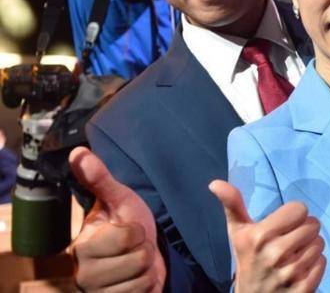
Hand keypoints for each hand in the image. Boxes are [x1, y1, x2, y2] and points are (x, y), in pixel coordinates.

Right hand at [69, 147, 165, 291]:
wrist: (143, 254)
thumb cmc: (129, 223)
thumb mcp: (119, 199)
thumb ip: (100, 179)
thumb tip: (78, 152)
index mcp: (83, 246)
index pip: (127, 236)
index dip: (137, 231)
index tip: (129, 229)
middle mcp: (84, 274)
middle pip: (138, 259)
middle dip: (145, 251)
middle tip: (135, 247)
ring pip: (142, 280)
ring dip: (148, 269)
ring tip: (138, 263)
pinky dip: (149, 286)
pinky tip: (139, 279)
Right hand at [210, 180, 325, 292]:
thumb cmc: (247, 260)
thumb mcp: (238, 232)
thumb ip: (232, 204)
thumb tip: (215, 183)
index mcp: (259, 236)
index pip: (299, 209)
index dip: (293, 215)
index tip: (283, 225)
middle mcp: (275, 253)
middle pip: (312, 225)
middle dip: (304, 230)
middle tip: (290, 240)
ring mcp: (290, 273)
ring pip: (319, 243)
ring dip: (310, 247)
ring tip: (295, 254)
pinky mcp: (304, 287)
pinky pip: (322, 262)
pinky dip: (315, 264)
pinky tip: (301, 269)